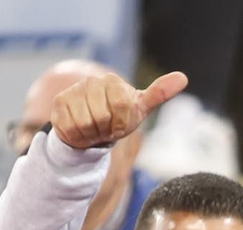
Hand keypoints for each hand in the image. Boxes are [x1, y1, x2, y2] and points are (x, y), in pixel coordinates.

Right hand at [51, 71, 187, 150]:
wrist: (92, 130)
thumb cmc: (119, 118)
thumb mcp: (140, 108)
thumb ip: (159, 93)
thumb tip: (183, 78)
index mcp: (114, 82)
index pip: (121, 106)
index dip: (121, 123)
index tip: (120, 124)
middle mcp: (92, 81)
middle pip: (102, 116)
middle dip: (106, 130)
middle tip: (105, 128)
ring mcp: (73, 91)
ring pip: (84, 123)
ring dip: (91, 135)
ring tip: (93, 129)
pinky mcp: (59, 103)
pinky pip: (70, 128)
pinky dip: (78, 137)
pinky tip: (79, 131)